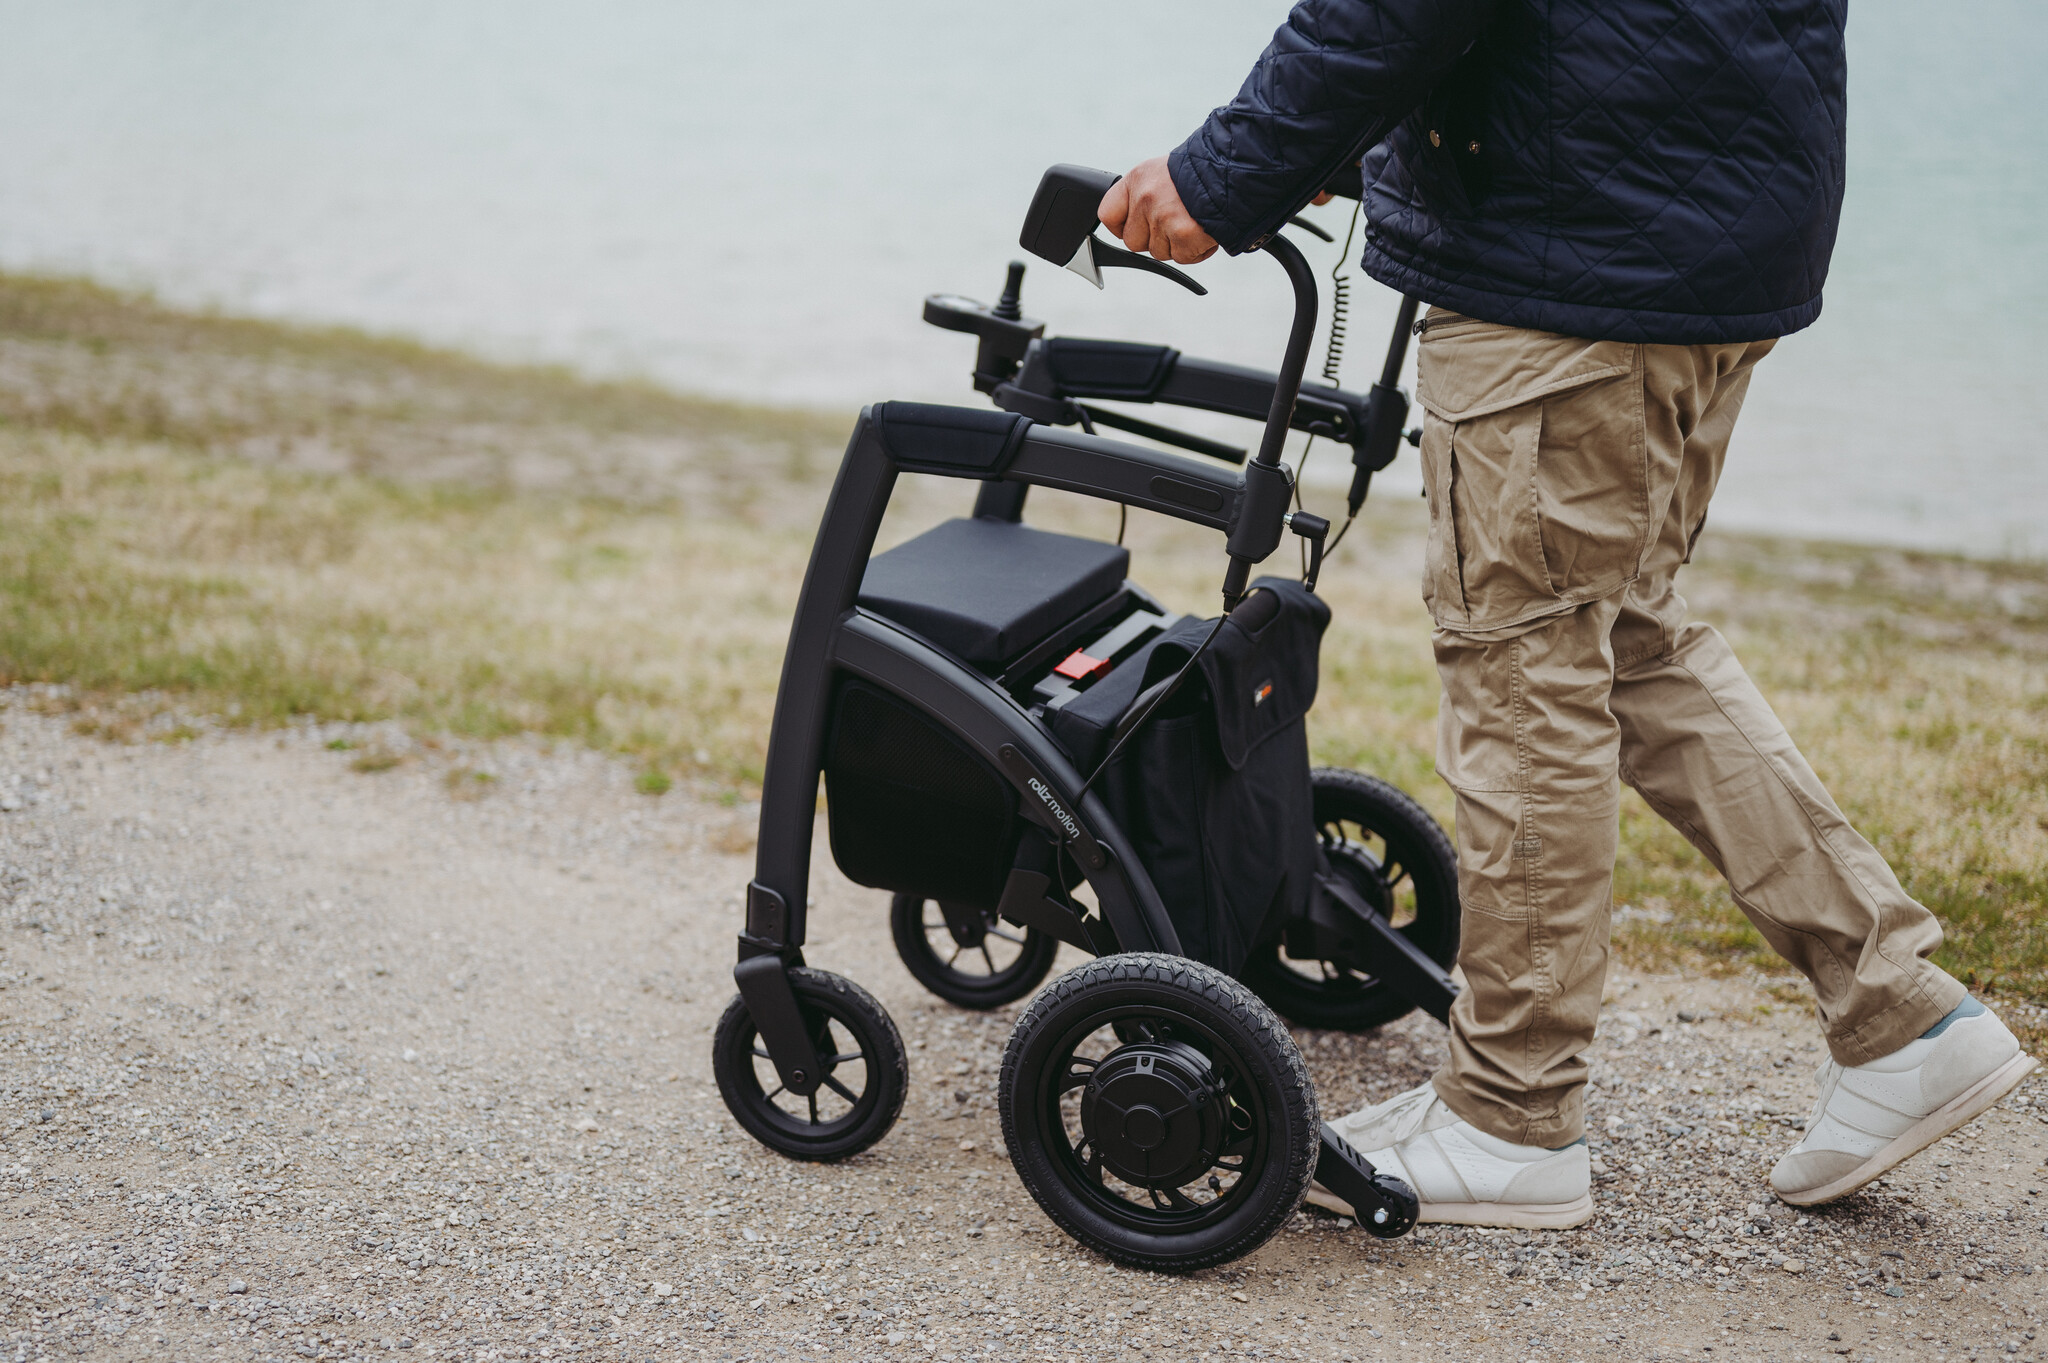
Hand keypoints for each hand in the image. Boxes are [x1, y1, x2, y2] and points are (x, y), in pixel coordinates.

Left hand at [1098, 157, 1218, 264]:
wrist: (1234, 170)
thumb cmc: (1201, 173)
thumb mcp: (1162, 174)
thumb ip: (1144, 197)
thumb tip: (1133, 225)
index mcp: (1137, 179)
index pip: (1108, 214)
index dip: (1120, 227)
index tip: (1135, 228)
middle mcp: (1146, 198)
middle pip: (1133, 242)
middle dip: (1153, 239)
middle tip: (1175, 223)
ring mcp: (1163, 218)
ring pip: (1159, 252)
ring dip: (1177, 245)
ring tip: (1194, 222)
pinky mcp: (1183, 235)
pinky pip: (1182, 258)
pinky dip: (1196, 251)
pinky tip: (1205, 232)